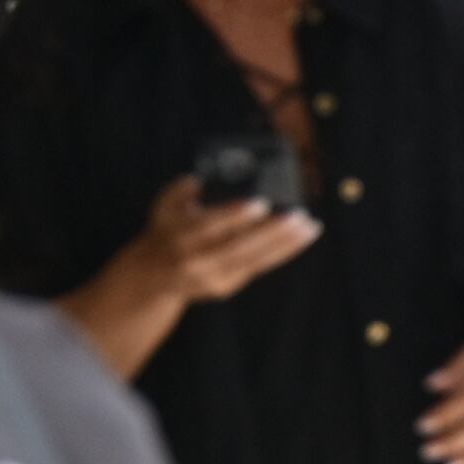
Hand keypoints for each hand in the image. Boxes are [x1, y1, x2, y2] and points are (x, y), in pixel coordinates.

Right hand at [135, 174, 318, 307]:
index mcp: (180, 236)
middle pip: (239, 247)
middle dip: (272, 232)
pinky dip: (282, 252)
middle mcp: (197, 261)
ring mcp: (213, 277)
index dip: (235, 215)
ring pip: (254, 261)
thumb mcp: (165, 203)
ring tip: (310, 227)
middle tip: (298, 215)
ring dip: (285, 244)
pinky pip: (259, 267)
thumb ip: (185, 187)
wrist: (154, 275)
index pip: (210, 226)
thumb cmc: (166, 228)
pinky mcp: (227, 286)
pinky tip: (301, 238)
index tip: (262, 202)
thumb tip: (208, 176)